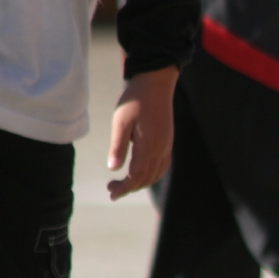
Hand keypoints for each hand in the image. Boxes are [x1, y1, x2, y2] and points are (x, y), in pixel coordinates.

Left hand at [107, 66, 177, 200]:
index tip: (111, 193)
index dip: (124, 188)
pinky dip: (151, 175)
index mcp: (148, 146)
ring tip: (124, 183)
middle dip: (130, 188)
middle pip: (147, 178)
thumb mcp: (120, 122)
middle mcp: (161, 149)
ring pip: (156, 174)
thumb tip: (113, 169)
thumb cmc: (135, 100)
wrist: (156, 83)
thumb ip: (118, 146)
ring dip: (141, 183)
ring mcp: (166, 146)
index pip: (136, 175)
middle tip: (111, 189)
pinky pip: (162, 166)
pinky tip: (140, 172)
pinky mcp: (168, 142)